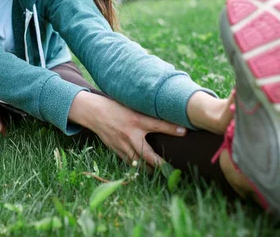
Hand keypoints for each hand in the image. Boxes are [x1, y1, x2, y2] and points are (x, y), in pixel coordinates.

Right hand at [69, 91, 186, 171]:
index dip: (172, 128)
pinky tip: (145, 169)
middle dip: (160, 163)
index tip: (185, 132)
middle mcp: (130, 133)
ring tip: (161, 173)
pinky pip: (129, 161)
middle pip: (147, 153)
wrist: (94, 112)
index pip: (157, 124)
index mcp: (135, 119)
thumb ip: (146, 113)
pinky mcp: (116, 150)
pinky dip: (138, 166)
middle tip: (172, 169)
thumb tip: (166, 115)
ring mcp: (122, 144)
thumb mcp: (132, 106)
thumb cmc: (116, 107)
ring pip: (138, 162)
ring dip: (150, 169)